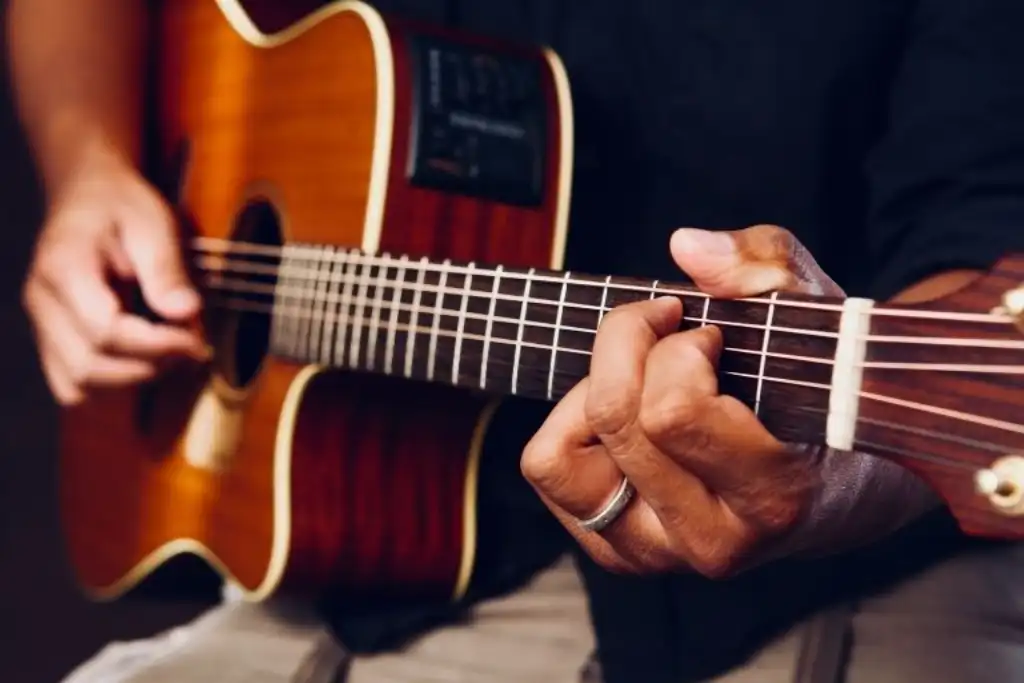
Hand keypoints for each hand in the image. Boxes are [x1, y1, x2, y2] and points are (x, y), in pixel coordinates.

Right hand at [22, 148, 207, 405]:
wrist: (88, 195)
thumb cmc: (123, 205)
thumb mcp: (154, 223)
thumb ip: (166, 269)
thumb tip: (186, 313)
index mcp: (64, 267)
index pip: (104, 330)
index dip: (156, 345)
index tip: (197, 341)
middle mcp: (41, 301)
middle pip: (89, 364)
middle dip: (149, 366)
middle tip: (193, 349)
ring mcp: (41, 324)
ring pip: (78, 384)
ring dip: (132, 380)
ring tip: (172, 354)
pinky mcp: (50, 339)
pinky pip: (73, 385)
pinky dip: (111, 385)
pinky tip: (147, 361)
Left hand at [521, 225, 848, 575]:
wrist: (840, 490)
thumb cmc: (824, 396)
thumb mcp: (817, 314)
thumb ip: (765, 268)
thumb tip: (685, 246)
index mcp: (772, 496)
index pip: (671, 412)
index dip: (677, 348)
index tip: (708, 333)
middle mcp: (710, 541)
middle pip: (613, 418)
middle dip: (630, 345)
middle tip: (668, 331)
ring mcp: (657, 554)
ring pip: (558, 456)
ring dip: (591, 393)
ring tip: (643, 378)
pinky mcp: (619, 552)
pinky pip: (549, 470)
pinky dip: (570, 424)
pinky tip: (626, 412)